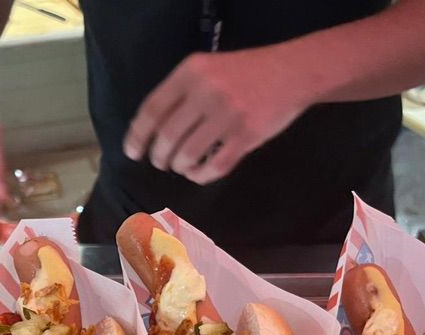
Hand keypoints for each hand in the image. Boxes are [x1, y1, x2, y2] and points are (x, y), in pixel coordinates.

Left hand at [124, 48, 312, 185]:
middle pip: (168, 136)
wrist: (291, 72)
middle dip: (158, 156)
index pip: (152, 109)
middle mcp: (207, 92)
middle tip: (160, 162)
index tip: (132, 152)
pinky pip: (215, 166)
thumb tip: (148, 130)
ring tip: (180, 165)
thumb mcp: (207, 69)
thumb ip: (181, 92)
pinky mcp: (247, 136)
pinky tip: (198, 172)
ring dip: (179, 166)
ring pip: (189, 154)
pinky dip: (200, 175)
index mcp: (191, 73)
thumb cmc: (244, 73)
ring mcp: (228, 115)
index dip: (138, 135)